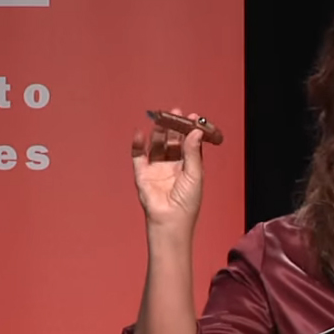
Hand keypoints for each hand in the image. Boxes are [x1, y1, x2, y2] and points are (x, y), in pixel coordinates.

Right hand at [130, 107, 205, 231]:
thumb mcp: (195, 174)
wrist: (170, 221)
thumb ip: (193, 152)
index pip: (188, 143)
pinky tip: (141, 134)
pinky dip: (138, 144)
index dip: (190, 130)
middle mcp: (171, 166)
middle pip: (172, 141)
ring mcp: (156, 169)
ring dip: (158, 132)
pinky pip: (138, 156)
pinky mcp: (142, 174)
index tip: (193, 117)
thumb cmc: (187, 202)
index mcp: (188, 166)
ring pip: (156, 145)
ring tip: (160, 119)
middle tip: (176, 113)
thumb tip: (195, 131)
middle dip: (174, 126)